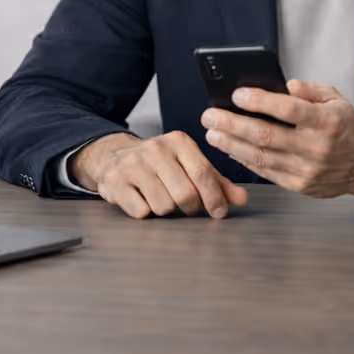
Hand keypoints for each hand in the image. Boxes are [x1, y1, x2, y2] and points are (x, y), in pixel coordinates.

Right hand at [71, 131, 249, 218]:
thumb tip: (241, 199)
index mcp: (178, 141)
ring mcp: (133, 164)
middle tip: (188, 207)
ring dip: (166, 210)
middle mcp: (155, 148)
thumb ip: (216, 181)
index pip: (203, 173)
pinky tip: (141, 199)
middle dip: (191, 207)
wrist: (113, 156)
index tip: (219, 212)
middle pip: (185, 194)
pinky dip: (144, 212)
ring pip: (163, 206)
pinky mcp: (115, 181)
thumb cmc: (158, 164)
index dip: (214, 197)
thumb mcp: (187, 164)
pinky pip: (141, 212)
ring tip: (159, 197)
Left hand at [200, 79, 353, 197]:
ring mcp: (307, 169)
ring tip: (213, 133)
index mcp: (327, 122)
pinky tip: (230, 149)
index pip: (288, 109)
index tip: (237, 94)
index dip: (260, 101)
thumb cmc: (346, 127)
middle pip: (267, 136)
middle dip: (233, 125)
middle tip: (211, 116)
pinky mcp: (299, 185)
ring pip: (261, 157)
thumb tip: (284, 85)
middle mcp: (316, 147)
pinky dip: (244, 161)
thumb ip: (310, 89)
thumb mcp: (336, 99)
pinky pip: (266, 172)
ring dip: (232, 145)